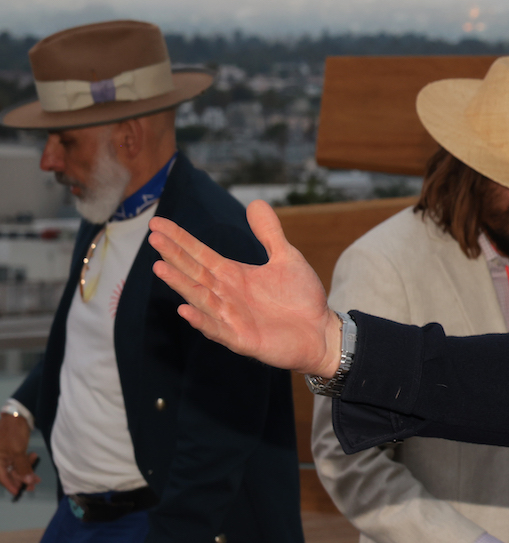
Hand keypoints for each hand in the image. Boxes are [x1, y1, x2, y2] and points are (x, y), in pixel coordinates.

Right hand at [0, 413, 37, 498]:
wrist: (17, 414)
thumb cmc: (13, 433)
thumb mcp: (18, 452)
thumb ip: (22, 468)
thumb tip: (27, 482)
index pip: (2, 478)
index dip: (11, 485)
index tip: (21, 492)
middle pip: (9, 473)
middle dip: (22, 477)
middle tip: (35, 482)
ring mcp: (4, 453)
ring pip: (14, 466)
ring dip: (26, 468)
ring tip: (36, 466)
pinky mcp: (10, 449)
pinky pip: (17, 459)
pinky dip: (25, 460)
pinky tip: (33, 456)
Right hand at [150, 200, 342, 377]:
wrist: (321, 331)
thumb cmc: (301, 297)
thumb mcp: (287, 258)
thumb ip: (269, 234)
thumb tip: (255, 202)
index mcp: (233, 275)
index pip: (200, 254)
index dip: (180, 239)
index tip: (157, 223)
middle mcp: (226, 294)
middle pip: (194, 272)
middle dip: (174, 256)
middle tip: (153, 237)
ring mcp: (231, 318)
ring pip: (200, 299)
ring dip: (181, 284)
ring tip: (160, 267)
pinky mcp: (242, 339)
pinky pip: (217, 330)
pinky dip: (202, 320)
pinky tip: (185, 309)